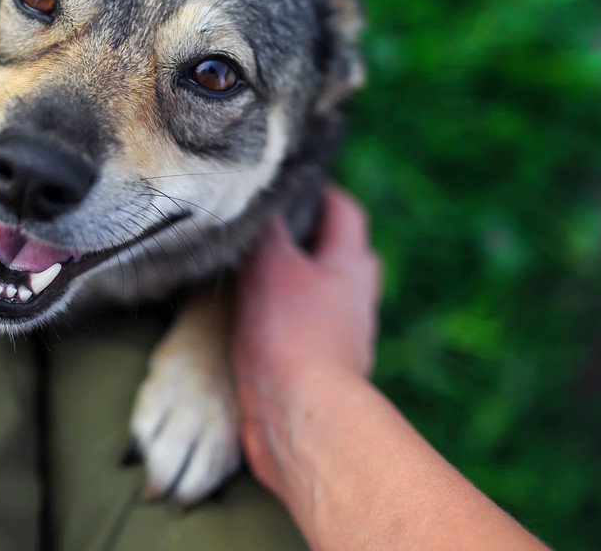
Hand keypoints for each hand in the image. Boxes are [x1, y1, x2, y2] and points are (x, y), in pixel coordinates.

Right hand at [231, 186, 381, 495]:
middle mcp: (354, 300)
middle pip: (338, 255)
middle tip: (266, 227)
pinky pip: (298, 334)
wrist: (300, 419)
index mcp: (351, 265)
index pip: (344, 212)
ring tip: (246, 273)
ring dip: (289, 285)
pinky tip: (246, 323)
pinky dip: (276, 323)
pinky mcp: (315, 373)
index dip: (321, 192)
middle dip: (307, 239)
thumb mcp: (270, 264)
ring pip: (316, 297)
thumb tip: (255, 193)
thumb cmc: (290, 334)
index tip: (289, 182)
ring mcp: (338, 340)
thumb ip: (264, 229)